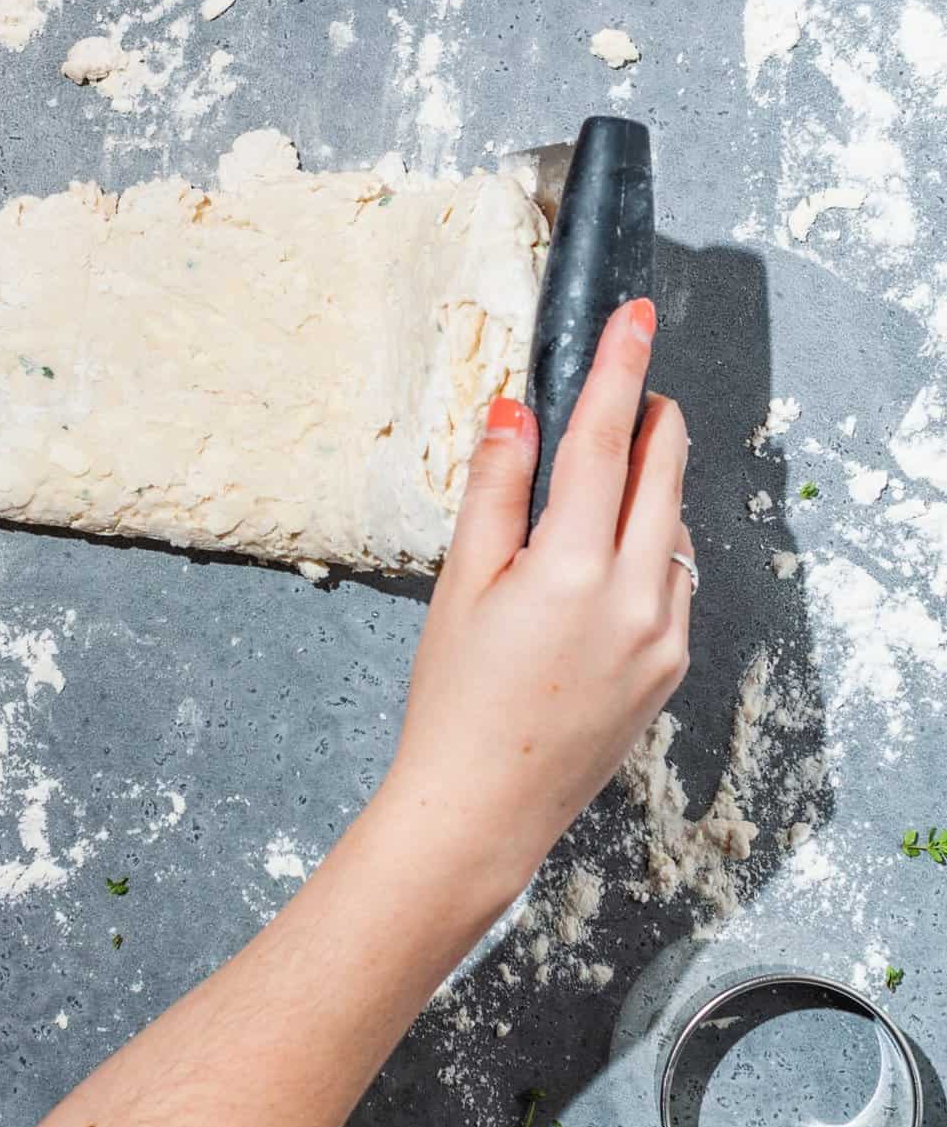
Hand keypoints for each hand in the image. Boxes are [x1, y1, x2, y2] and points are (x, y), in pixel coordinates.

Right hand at [379, 297, 690, 926]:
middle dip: (648, 417)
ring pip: (671, 524)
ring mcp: (664, 634)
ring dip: (645, 487)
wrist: (481, 810)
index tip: (635, 316)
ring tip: (589, 495)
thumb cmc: (453, 700)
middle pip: (662, 469)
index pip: (605, 438)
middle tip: (625, 385)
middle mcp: (635, 596)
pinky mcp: (673, 665)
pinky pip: (673, 578)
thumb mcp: (459, 584)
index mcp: (572, 567)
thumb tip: (515, 413)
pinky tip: (599, 567)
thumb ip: (494, 490)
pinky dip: (648, 548)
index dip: (619, 367)